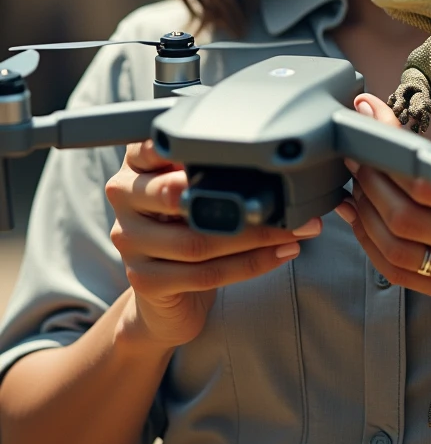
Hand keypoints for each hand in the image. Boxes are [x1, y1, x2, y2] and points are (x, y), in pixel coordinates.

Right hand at [105, 140, 321, 349]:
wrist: (167, 298)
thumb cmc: (185, 231)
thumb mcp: (191, 191)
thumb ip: (207, 168)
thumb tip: (265, 158)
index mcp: (135, 168)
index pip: (154, 146)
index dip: (186, 145)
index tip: (231, 147)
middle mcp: (125, 200)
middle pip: (177, 195)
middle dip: (240, 201)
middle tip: (284, 202)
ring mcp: (129, 242)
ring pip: (197, 240)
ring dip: (256, 237)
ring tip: (294, 231)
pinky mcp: (144, 280)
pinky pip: (205, 273)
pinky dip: (250, 264)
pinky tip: (278, 254)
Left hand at [337, 95, 430, 341]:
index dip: (400, 147)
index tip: (376, 114)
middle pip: (410, 208)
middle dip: (372, 171)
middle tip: (355, 141)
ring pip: (398, 242)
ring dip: (365, 206)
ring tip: (352, 171)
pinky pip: (403, 274)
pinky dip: (371, 245)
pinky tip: (358, 216)